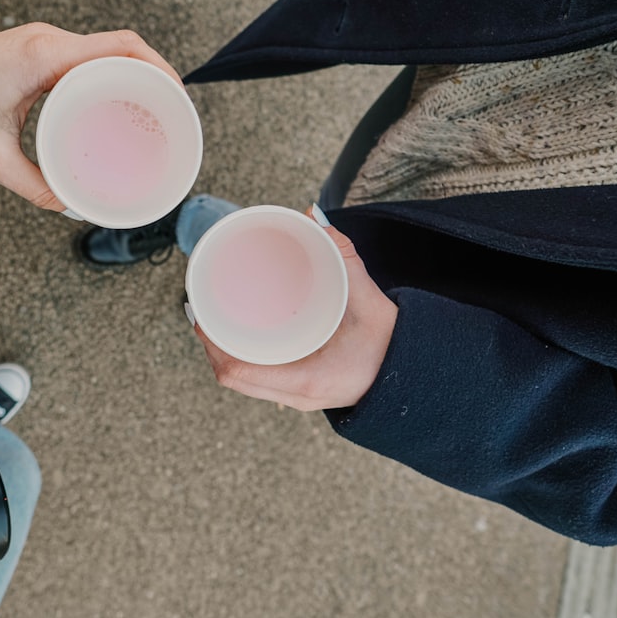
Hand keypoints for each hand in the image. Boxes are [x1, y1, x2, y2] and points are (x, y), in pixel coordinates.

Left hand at [0, 23, 181, 209]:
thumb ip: (32, 186)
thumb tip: (68, 205)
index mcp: (44, 55)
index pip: (122, 47)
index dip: (159, 69)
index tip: (178, 97)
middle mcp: (45, 42)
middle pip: (120, 47)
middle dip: (151, 76)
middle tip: (169, 113)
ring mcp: (38, 45)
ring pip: (101, 52)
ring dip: (127, 76)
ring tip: (146, 112)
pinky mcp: (29, 54)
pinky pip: (79, 60)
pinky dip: (102, 79)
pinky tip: (108, 106)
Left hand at [193, 207, 397, 411]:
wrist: (415, 378)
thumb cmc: (393, 346)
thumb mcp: (369, 300)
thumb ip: (344, 258)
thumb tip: (314, 219)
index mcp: (305, 380)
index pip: (237, 372)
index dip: (211, 345)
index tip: (201, 314)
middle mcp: (296, 395)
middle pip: (232, 376)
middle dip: (211, 344)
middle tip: (203, 309)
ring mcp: (297, 398)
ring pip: (244, 381)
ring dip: (224, 352)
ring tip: (214, 320)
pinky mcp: (302, 393)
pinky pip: (259, 381)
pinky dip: (243, 360)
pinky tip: (239, 338)